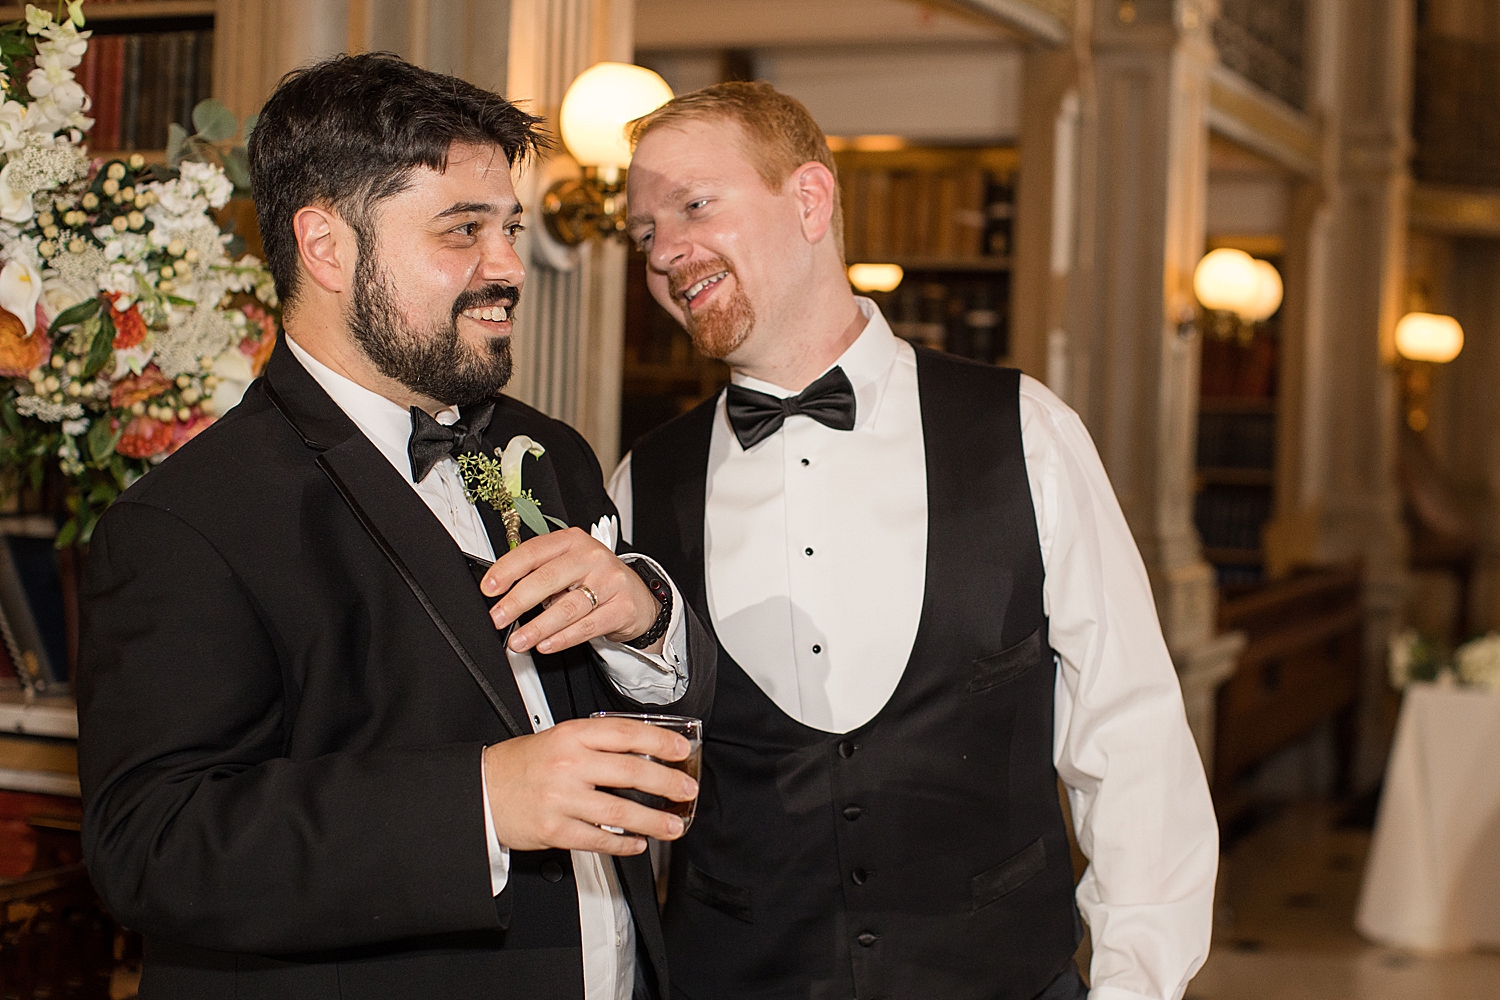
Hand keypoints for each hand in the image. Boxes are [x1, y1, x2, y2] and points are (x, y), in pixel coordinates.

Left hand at [481, 527, 659, 653]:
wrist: (637, 597)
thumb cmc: (595, 580)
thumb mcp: (569, 566)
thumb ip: (540, 573)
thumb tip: (502, 593)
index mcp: (572, 541)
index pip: (534, 552)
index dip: (507, 570)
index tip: (489, 588)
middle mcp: (592, 557)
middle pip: (548, 579)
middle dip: (517, 601)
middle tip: (498, 618)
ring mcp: (610, 581)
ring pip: (567, 607)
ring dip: (538, 627)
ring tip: (518, 640)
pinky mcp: (622, 607)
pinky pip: (587, 626)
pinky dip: (563, 638)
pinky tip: (546, 645)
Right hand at [482, 716, 696, 854]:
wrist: (482, 791)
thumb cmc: (523, 764)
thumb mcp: (558, 738)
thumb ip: (596, 742)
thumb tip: (644, 750)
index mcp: (572, 736)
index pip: (625, 734)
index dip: (659, 741)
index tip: (681, 749)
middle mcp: (569, 765)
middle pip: (630, 772)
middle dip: (667, 783)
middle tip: (687, 789)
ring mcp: (562, 799)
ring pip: (620, 811)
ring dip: (654, 821)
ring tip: (674, 825)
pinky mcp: (555, 830)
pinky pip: (599, 839)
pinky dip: (624, 843)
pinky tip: (638, 843)